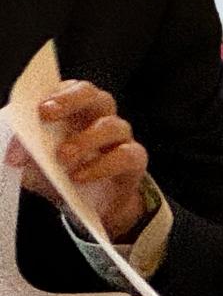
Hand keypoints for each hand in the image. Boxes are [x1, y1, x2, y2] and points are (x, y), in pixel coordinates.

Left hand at [4, 80, 150, 239]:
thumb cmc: (58, 173)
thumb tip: (15, 153)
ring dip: (86, 139)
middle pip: (96, 97)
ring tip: (63, 157)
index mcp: (75, 111)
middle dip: (72, 101)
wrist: (85, 205)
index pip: (72, 90)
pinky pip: (127, 156)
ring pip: (113, 126)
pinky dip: (103, 165)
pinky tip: (81, 176)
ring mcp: (120, 138)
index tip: (41, 109)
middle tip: (47, 115)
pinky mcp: (134, 161)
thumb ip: (25, 152)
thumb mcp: (35, 162)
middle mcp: (101, 118)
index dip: (59, 95)